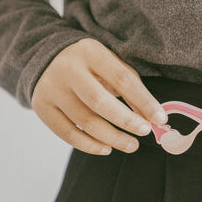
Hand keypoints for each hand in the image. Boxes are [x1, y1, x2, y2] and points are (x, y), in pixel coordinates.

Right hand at [31, 38, 167, 155]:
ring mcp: (52, 88)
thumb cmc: (92, 65)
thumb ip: (131, 88)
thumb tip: (151, 118)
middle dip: (126, 120)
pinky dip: (89, 145)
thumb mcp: (112, 65)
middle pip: (100, 102)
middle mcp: (68, 69)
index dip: (144, 101)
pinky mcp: (41, 106)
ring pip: (84, 121)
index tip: (161, 118)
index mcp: (91, 52)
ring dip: (112, 137)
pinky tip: (106, 148)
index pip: (122, 79)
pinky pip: (67, 132)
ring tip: (131, 145)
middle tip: (145, 132)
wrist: (48, 57)